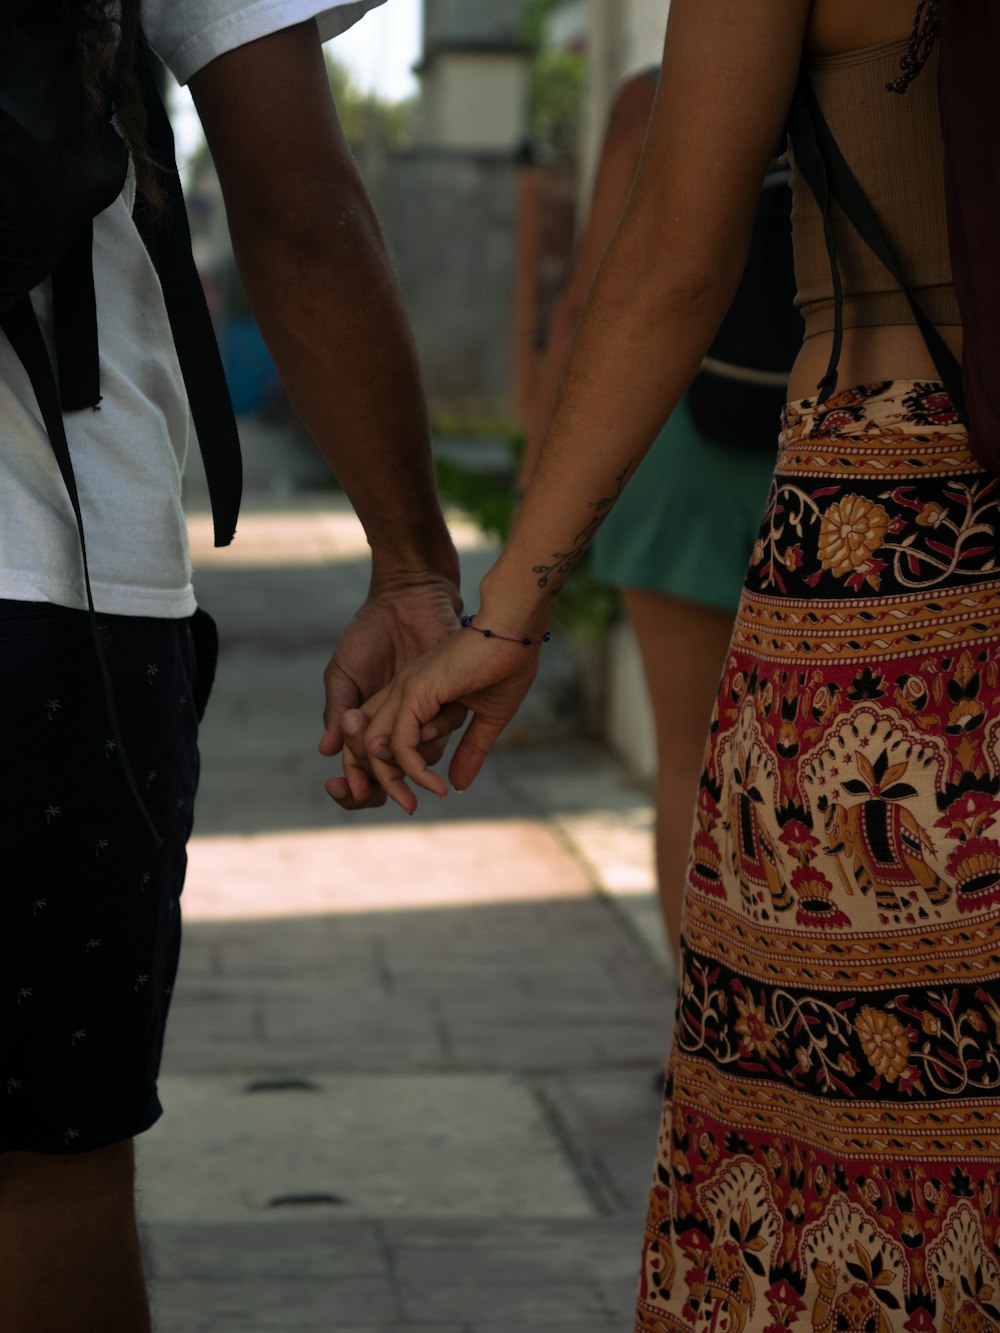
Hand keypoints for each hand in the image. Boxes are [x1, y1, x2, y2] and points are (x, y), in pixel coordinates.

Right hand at [320, 574, 464, 808]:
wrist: (408, 599)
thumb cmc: (370, 633)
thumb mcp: (344, 671)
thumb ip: (337, 708)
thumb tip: (326, 750)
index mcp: (370, 724)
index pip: (361, 768)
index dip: (350, 784)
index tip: (336, 787)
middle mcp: (400, 727)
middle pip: (391, 777)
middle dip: (377, 788)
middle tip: (362, 791)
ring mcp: (427, 717)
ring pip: (418, 760)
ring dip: (401, 762)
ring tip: (385, 748)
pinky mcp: (452, 702)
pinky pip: (443, 733)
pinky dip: (428, 737)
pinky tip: (418, 728)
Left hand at [348, 628, 542, 813]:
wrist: (515, 629)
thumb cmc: (507, 664)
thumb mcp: (488, 719)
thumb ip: (470, 751)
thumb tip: (457, 786)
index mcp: (413, 695)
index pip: (380, 737)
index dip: (384, 770)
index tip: (409, 799)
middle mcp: (401, 692)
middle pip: (365, 745)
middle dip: (375, 782)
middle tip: (407, 807)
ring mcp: (405, 691)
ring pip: (376, 747)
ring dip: (392, 782)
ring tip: (414, 804)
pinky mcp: (416, 693)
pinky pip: (401, 743)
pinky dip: (413, 769)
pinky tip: (435, 786)